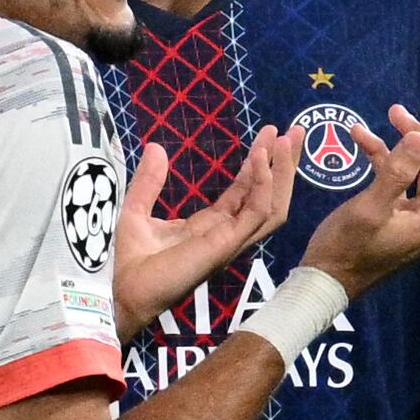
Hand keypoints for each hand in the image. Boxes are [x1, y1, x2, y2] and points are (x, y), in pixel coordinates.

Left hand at [116, 126, 296, 337]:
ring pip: (272, 205)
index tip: (268, 136)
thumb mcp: (137, 210)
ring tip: (287, 140)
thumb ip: (149, 181)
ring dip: (282, 172)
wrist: (122, 289)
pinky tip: (260, 159)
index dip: (258, 165)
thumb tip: (155, 148)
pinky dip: (263, 185)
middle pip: (267, 196)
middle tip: (297, 131)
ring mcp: (230, 240)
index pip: (245, 193)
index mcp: (209, 228)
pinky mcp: (226, 244)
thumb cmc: (127, 260)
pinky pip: (255, 212)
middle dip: (284, 164)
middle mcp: (226, 234)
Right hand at [296, 97, 419, 294]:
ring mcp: (414, 219)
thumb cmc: (345, 249)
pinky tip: (361, 136)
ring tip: (389, 113)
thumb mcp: (369, 208)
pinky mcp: (395, 217)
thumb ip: (397, 172)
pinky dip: (385, 158)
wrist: (323, 282)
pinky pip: (399, 181)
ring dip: (409, 142)